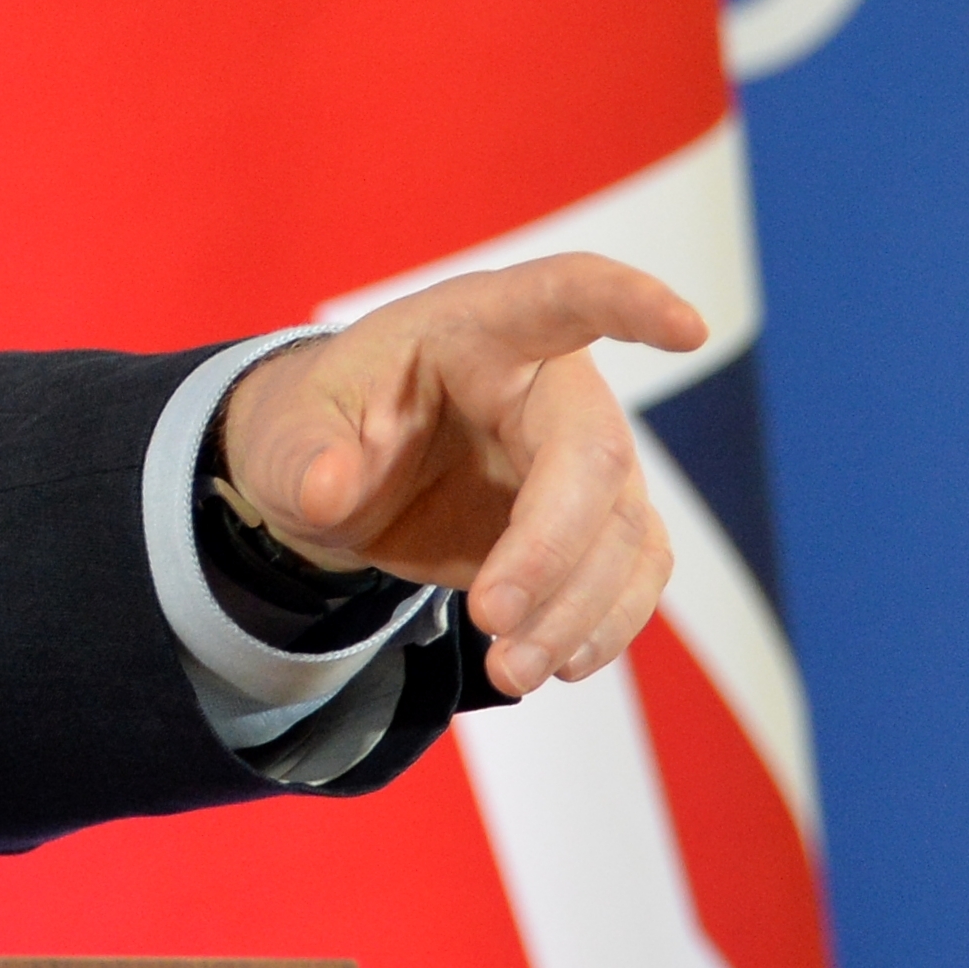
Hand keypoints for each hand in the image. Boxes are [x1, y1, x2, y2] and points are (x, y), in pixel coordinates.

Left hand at [215, 254, 708, 699]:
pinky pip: (631, 574)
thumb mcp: (281, 433)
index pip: (564, 295)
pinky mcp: (590, 524)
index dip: (628, 303)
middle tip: (491, 622)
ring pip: (622, 532)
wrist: (330, 479)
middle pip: (595, 455)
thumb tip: (329, 487)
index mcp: (477, 326)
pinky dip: (601, 625)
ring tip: (512, 672)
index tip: (687, 328)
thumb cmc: (317, 425)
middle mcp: (546, 384)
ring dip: (577, 610)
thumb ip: (301, 457)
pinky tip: (556, 664)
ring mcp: (580, 455)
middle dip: (554, 548)